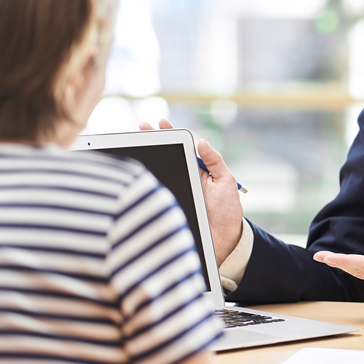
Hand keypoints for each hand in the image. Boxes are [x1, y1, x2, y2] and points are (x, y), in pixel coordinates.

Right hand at [141, 119, 243, 265]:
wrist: (225, 240)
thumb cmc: (228, 210)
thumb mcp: (226, 181)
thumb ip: (215, 161)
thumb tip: (202, 141)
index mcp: (197, 170)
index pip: (181, 148)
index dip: (169, 135)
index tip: (159, 123)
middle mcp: (183, 179)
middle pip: (164, 156)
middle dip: (151, 140)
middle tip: (141, 127)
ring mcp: (175, 192)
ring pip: (157, 174)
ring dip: (144, 159)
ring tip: (135, 144)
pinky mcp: (168, 207)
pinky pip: (155, 194)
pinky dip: (144, 185)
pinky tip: (135, 174)